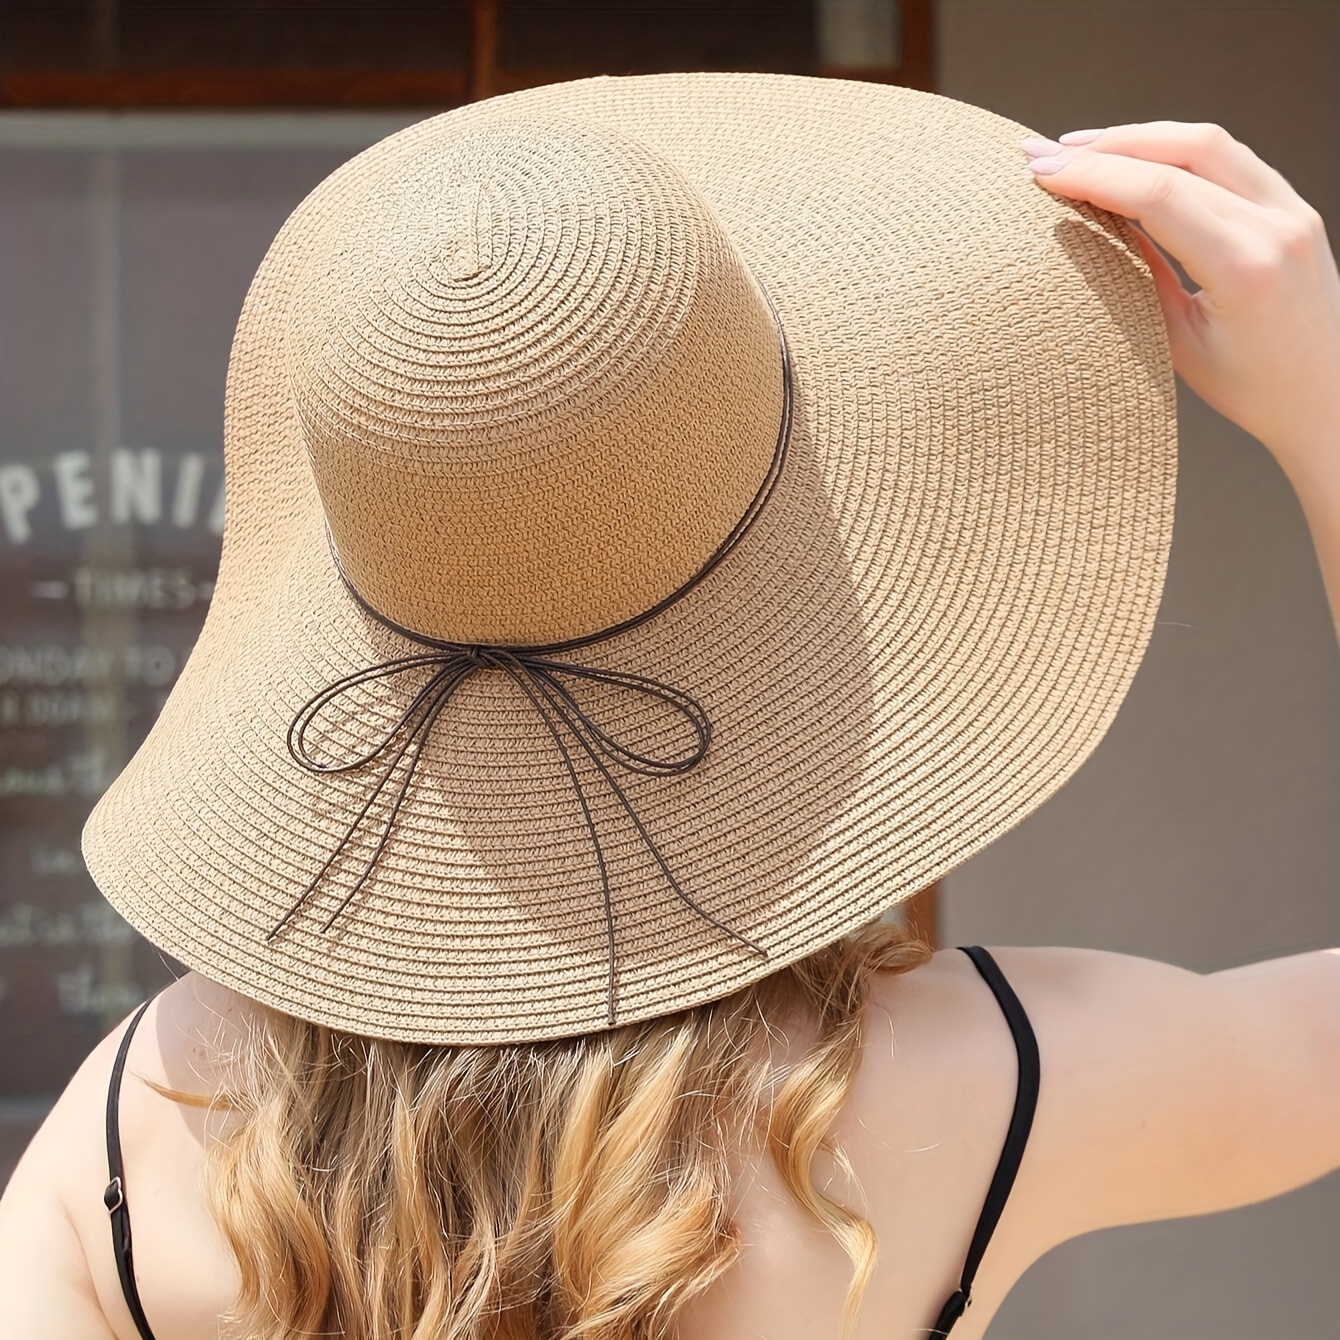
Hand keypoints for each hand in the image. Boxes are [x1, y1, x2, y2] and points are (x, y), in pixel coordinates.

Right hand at [1020, 122, 1339, 488]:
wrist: (1324, 396)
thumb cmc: (1253, 388)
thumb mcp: (1177, 343)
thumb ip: (1139, 278)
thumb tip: (1093, 227)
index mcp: (1247, 269)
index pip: (1161, 195)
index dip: (1095, 175)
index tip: (1042, 172)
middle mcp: (1278, 227)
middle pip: (1184, 152)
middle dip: (1108, 146)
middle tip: (1048, 153)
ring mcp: (1292, 210)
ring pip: (1209, 143)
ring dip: (1140, 139)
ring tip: (1083, 150)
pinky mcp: (1291, 207)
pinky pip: (1230, 158)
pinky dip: (1174, 150)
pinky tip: (1135, 160)